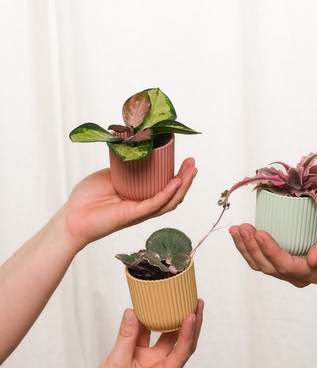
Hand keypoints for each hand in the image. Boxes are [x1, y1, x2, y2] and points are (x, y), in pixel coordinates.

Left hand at [61, 158, 196, 250]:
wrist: (71, 215)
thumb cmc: (87, 198)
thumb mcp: (110, 175)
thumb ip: (125, 167)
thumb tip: (136, 151)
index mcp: (139, 197)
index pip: (165, 188)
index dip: (178, 176)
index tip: (184, 160)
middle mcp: (143, 206)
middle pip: (172, 196)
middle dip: (186, 179)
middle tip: (193, 163)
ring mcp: (139, 212)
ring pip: (169, 202)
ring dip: (183, 186)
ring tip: (191, 170)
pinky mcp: (131, 215)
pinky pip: (154, 204)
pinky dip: (166, 193)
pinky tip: (175, 182)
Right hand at [81, 299, 203, 367]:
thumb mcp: (117, 362)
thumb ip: (126, 336)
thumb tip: (132, 313)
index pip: (182, 353)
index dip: (189, 333)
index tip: (191, 315)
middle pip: (182, 343)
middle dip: (192, 324)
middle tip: (197, 303)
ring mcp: (152, 361)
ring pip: (168, 338)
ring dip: (174, 321)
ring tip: (183, 303)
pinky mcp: (142, 355)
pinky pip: (150, 336)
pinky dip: (151, 323)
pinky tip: (153, 309)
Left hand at [229, 223, 316, 286]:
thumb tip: (313, 259)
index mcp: (311, 273)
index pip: (286, 265)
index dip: (271, 251)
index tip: (260, 232)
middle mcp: (294, 276)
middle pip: (268, 266)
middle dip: (253, 247)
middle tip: (243, 227)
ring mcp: (284, 273)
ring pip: (259, 264)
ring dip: (245, 247)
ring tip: (237, 229)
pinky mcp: (276, 265)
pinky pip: (258, 260)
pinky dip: (246, 247)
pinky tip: (238, 233)